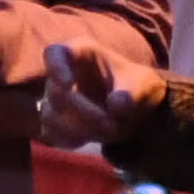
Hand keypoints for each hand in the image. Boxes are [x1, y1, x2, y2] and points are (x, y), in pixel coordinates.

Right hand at [36, 43, 154, 155]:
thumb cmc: (135, 87)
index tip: (68, 85)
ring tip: (109, 132)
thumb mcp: (143, 86)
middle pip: (57, 94)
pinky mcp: (54, 121)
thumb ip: (132, 94)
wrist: (135, 109)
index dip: (56, 68)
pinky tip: (88, 140)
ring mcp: (55, 98)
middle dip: (84, 114)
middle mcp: (62, 73)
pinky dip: (69, 140)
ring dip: (79, 130)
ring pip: (50, 117)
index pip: (55, 53)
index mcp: (81, 53)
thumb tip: (115, 105)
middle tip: (112, 126)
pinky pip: (50, 133)